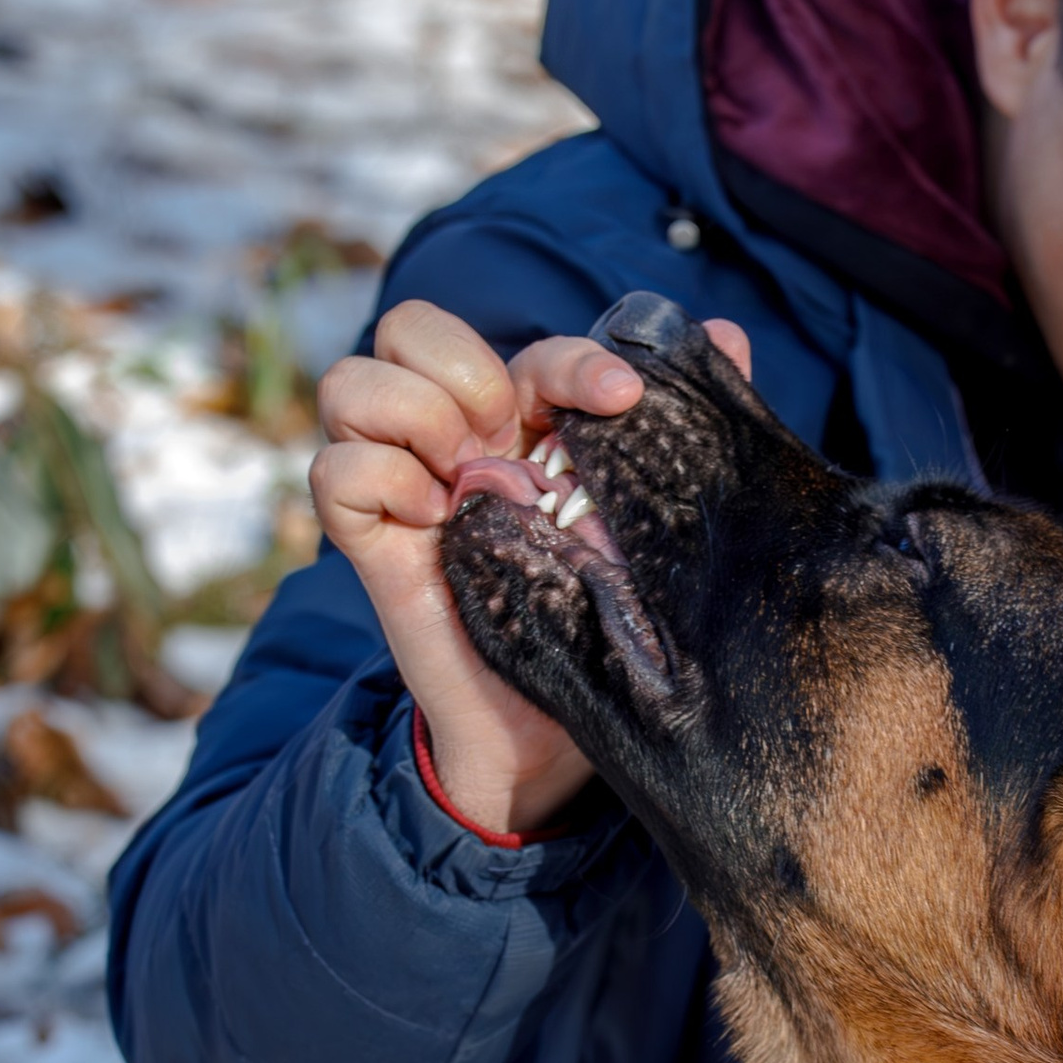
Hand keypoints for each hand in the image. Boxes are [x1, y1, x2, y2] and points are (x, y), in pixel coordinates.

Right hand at [312, 297, 749, 841]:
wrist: (552, 736)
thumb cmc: (604, 625)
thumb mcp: (648, 524)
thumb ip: (679, 431)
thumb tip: (729, 332)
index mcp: (523, 427)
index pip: (520, 345)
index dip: (570, 359)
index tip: (622, 398)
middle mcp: (454, 443)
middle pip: (409, 326)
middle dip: (466, 368)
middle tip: (510, 440)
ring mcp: (404, 485)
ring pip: (350, 382)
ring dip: (416, 416)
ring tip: (467, 481)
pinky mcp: (369, 540)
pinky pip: (333, 471)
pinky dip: (381, 479)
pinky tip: (435, 522)